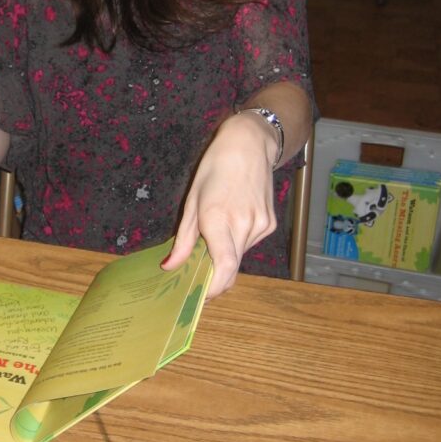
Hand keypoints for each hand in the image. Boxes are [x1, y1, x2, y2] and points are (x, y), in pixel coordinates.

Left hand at [161, 113, 277, 298]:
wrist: (249, 146)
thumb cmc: (215, 168)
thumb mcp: (192, 201)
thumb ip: (183, 238)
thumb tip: (170, 266)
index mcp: (218, 218)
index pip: (224, 266)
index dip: (214, 288)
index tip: (200, 296)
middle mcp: (243, 224)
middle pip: (231, 267)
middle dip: (215, 276)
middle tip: (198, 274)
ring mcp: (260, 225)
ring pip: (239, 255)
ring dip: (225, 253)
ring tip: (215, 230)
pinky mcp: (269, 223)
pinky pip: (249, 243)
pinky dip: (237, 241)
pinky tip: (233, 219)